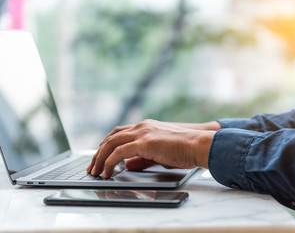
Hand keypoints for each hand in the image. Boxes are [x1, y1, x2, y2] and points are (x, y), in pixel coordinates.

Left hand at [86, 119, 216, 178]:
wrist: (197, 145)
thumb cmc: (183, 150)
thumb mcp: (159, 154)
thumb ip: (142, 158)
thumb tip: (127, 164)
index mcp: (145, 127)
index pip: (119, 133)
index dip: (106, 145)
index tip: (100, 158)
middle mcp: (141, 126)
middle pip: (111, 137)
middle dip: (98, 152)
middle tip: (92, 167)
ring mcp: (142, 133)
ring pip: (111, 143)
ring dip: (100, 158)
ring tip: (95, 171)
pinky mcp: (144, 142)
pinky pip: (119, 152)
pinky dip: (109, 162)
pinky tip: (107, 172)